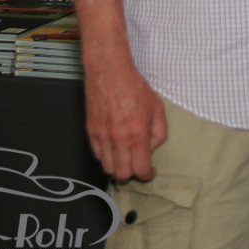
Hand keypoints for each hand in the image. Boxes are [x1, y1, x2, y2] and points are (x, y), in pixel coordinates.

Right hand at [84, 55, 167, 181]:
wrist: (109, 72)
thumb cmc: (136, 88)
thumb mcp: (157, 108)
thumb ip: (158, 132)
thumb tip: (150, 149)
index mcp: (137, 134)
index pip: (140, 169)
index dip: (147, 175)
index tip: (150, 172)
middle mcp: (118, 139)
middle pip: (121, 174)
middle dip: (131, 174)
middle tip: (137, 166)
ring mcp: (102, 137)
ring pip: (107, 167)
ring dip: (117, 167)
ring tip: (124, 159)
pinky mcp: (90, 132)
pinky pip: (97, 155)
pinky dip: (106, 156)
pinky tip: (113, 148)